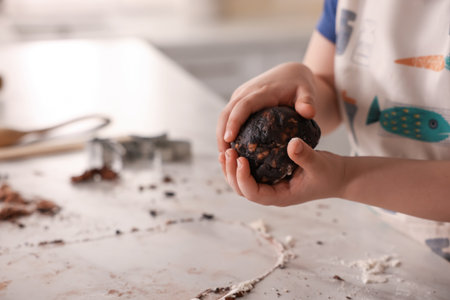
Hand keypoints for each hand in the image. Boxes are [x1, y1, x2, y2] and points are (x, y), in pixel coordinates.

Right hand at [216, 62, 316, 153]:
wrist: (291, 73)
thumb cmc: (300, 85)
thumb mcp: (307, 91)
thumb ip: (308, 101)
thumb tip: (308, 112)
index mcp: (261, 91)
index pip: (243, 106)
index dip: (234, 122)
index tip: (229, 138)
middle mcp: (246, 92)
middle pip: (227, 112)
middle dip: (221, 133)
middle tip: (223, 155)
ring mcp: (241, 95)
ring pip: (224, 115)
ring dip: (220, 134)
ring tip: (223, 156)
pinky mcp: (239, 99)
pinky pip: (228, 115)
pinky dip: (225, 130)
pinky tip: (230, 147)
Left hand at [219, 137, 345, 205]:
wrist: (338, 175)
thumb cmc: (331, 173)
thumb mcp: (320, 164)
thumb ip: (306, 156)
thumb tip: (292, 144)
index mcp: (280, 197)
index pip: (253, 193)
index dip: (242, 178)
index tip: (240, 158)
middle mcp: (271, 193)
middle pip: (242, 190)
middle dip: (232, 173)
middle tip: (228, 152)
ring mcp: (270, 186)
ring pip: (242, 182)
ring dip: (231, 169)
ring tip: (226, 151)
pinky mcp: (270, 175)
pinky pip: (250, 172)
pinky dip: (239, 163)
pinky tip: (236, 148)